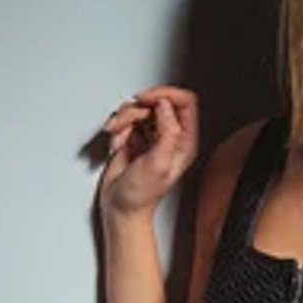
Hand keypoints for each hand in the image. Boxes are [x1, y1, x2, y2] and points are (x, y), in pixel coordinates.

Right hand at [100, 86, 198, 218]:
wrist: (120, 207)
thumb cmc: (140, 195)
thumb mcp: (158, 163)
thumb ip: (166, 132)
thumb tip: (164, 106)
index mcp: (184, 141)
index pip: (185, 102)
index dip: (167, 94)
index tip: (149, 99)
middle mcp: (170, 136)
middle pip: (159, 101)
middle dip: (138, 109)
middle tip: (128, 119)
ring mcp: (152, 135)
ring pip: (140, 108)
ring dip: (124, 120)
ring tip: (119, 137)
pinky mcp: (134, 137)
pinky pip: (126, 119)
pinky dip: (118, 127)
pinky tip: (117, 143)